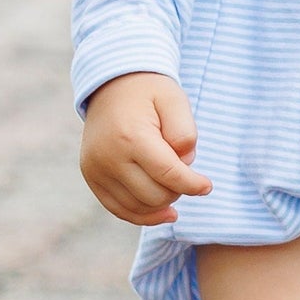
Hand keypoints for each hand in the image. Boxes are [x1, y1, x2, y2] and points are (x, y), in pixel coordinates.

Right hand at [80, 72, 210, 226]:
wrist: (111, 84)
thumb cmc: (149, 92)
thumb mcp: (175, 100)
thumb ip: (185, 132)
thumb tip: (185, 165)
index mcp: (131, 137)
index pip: (168, 174)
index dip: (193, 184)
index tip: (207, 186)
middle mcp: (108, 157)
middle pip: (155, 195)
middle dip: (178, 190)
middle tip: (184, 171)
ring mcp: (96, 169)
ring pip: (138, 207)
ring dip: (162, 202)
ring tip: (172, 183)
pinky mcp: (92, 177)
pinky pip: (119, 209)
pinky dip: (143, 214)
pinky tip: (163, 211)